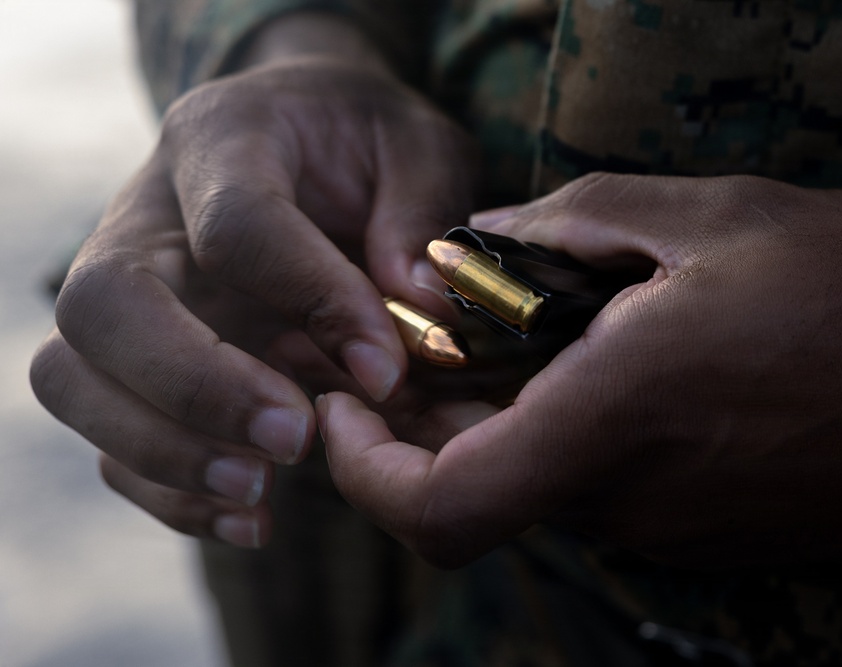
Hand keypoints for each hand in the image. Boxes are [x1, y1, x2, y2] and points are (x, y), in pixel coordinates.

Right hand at [30, 27, 477, 546]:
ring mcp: (126, 290)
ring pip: (74, 380)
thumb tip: (416, 314)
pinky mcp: (132, 358)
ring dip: (165, 453)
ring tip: (263, 493)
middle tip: (296, 437)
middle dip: (197, 389)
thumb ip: (423, 212)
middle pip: (104, 305)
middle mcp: (147, 215)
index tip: (387, 368)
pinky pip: (107, 437)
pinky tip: (253, 518)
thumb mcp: (419, 146)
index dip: (312, 300)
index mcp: (222, 139)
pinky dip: (169, 492)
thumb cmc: (363, 139)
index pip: (236, 226)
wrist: (303, 133)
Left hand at [316, 173, 841, 567]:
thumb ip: (574, 223)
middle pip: (478, 487)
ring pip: (541, 485)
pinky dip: (573, 436)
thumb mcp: (711, 216)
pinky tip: (614, 366)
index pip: (439, 508)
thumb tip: (485, 237)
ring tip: (540, 334)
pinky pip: (603, 490)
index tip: (342, 408)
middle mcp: (629, 498)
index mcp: (614, 420)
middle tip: (442, 336)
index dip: (363, 472)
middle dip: (434, 419)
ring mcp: (669, 528)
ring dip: (510, 420)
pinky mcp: (706, 533)